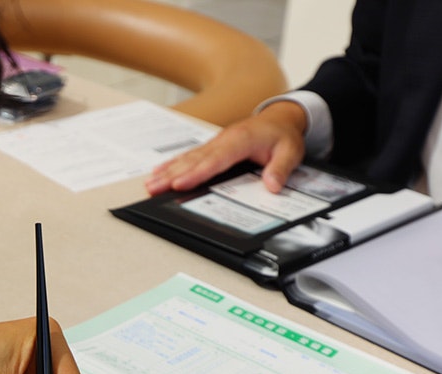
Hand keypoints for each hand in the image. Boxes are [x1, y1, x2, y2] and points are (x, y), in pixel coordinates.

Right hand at [145, 99, 307, 194]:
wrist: (280, 118)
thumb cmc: (283, 135)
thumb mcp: (291, 151)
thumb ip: (281, 168)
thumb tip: (272, 186)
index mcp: (241, 140)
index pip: (215, 160)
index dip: (196, 173)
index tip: (180, 184)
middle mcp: (224, 139)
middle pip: (194, 160)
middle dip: (172, 175)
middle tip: (153, 187)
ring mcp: (216, 142)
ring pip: (188, 157)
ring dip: (168, 171)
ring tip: (150, 183)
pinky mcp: (212, 146)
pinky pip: (190, 155)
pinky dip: (173, 164)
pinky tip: (160, 171)